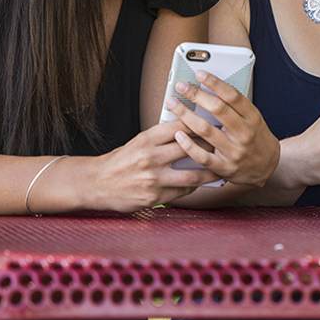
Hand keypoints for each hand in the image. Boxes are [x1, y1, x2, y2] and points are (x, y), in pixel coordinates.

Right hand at [84, 123, 225, 211]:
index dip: (199, 124)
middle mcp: (150, 157)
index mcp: (146, 139)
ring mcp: (153, 178)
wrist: (96, 183)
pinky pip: (182, 191)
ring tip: (221, 169)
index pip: (179, 126)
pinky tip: (199, 183)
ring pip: (192, 175)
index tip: (214, 122)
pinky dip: (192, 187)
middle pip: (190, 148)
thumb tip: (187, 129)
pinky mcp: (153, 196)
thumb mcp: (137, 142)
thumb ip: (160, 138)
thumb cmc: (120, 161)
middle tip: (224, 145)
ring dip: (210, 172)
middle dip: (210, 146)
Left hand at [164, 71, 280, 187]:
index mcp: (252, 117)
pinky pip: (203, 157)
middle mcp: (244, 133)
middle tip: (181, 85)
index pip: (233, 96)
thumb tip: (210, 87)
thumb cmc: (256, 138)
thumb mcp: (254, 118)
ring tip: (172, 103)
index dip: (215, 83)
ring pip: (206, 130)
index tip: (199, 73)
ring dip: (186, 115)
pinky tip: (177, 134)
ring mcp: (234, 151)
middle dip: (197, 95)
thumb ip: (235, 106)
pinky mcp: (225, 168)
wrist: (269, 167)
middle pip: (218, 109)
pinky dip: (188, 145)